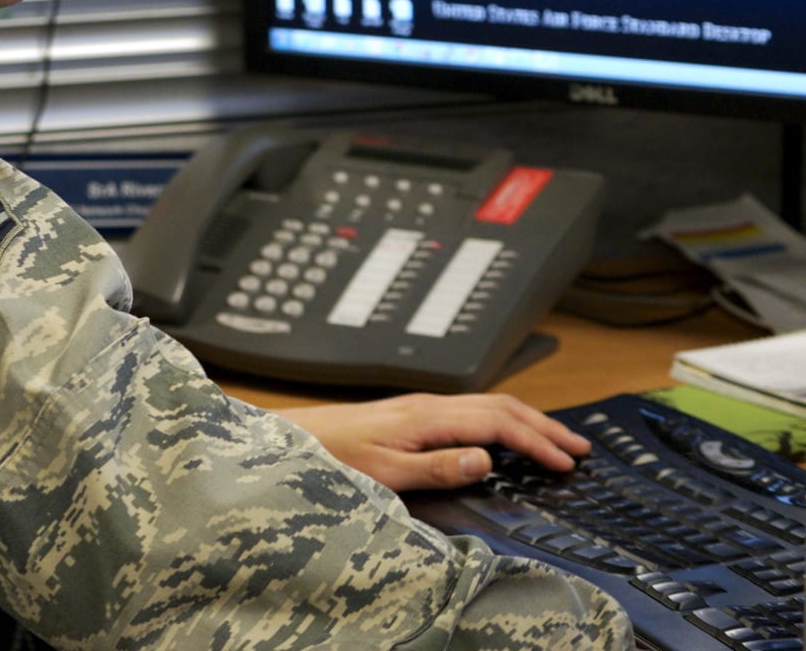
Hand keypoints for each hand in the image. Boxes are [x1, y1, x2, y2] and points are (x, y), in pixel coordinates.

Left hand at [276, 392, 590, 492]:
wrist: (296, 436)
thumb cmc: (333, 456)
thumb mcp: (385, 471)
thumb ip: (436, 467)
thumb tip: (486, 459)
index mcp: (428, 417)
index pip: (498, 423)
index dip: (537, 442)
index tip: (567, 463)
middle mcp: (429, 404)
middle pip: (501, 406)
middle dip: (544, 425)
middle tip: (580, 448)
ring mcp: (421, 406)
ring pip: (488, 403)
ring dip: (527, 419)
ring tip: (555, 439)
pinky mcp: (412, 412)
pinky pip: (470, 408)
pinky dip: (502, 418)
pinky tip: (505, 433)